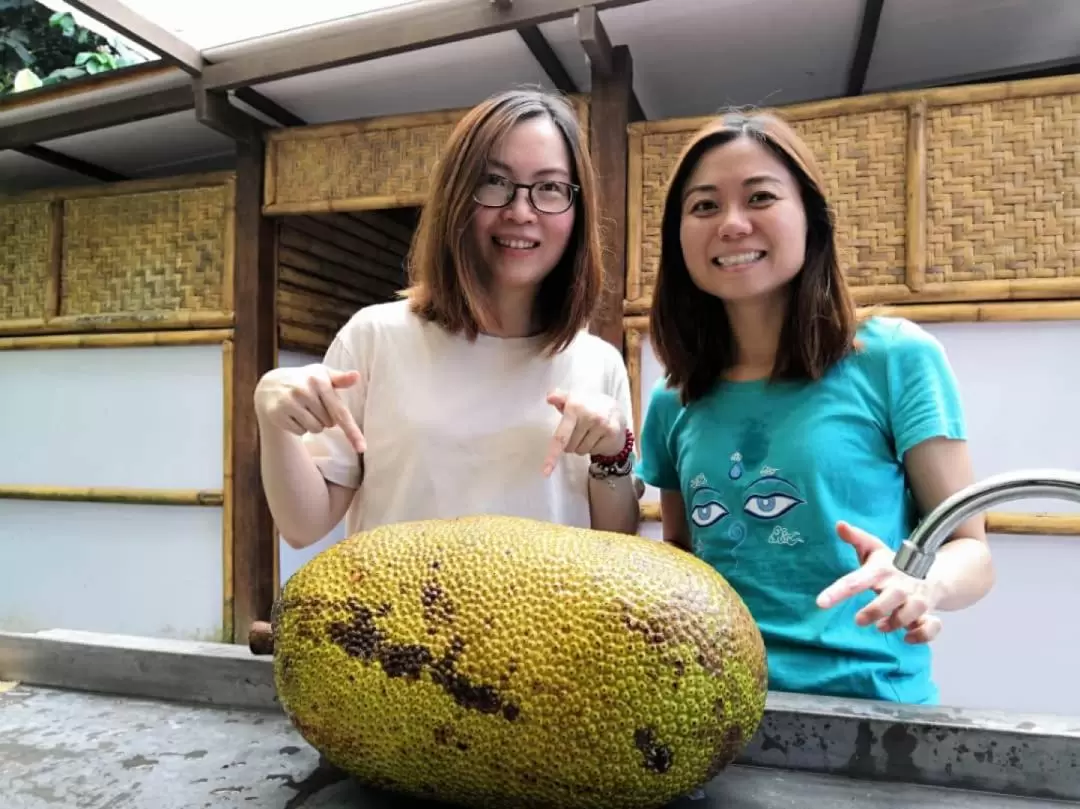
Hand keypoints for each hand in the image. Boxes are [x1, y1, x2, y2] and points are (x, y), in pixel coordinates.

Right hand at [254, 364, 365, 452]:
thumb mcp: (322, 375)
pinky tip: (292, 414)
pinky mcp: (277, 413)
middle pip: (329, 423)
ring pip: (315, 429)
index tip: (362, 448)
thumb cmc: (305, 381)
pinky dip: (299, 427)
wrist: (271, 385)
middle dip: (324, 417)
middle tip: (313, 404)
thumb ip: (341, 379)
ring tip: (303, 409)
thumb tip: (357, 375)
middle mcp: (303, 390)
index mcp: (319, 380)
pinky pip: (300, 432)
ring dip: (313, 424)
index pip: (340, 411)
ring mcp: (289, 402)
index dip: (352, 431)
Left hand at [542, 389, 625, 476]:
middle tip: (580, 430)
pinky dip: (595, 447)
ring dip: (583, 446)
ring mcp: (602, 425)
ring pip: (581, 451)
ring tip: (590, 433)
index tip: (546, 472)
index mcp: (575, 405)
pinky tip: (600, 436)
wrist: (616, 409)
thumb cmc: (588, 407)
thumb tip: (549, 397)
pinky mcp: (612, 433)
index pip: (560, 436)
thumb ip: (560, 398)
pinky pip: (594, 451)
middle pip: (569, 447)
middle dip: (571, 443)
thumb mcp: (574, 399)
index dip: (552, 456)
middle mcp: (589, 415)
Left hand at [816, 521, 943, 644]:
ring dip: (896, 623)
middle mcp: (900, 584)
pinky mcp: (929, 613)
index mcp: (881, 570)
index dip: (838, 592)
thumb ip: (856, 539)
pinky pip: (932, 626)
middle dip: (875, 610)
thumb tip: (839, 524)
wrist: (933, 573)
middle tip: (858, 620)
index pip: (857, 580)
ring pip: (912, 612)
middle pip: (891, 597)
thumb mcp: (874, 550)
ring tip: (881, 626)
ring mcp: (917, 599)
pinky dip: (923, 635)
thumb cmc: (893, 564)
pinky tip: (908, 638)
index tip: (820, 603)